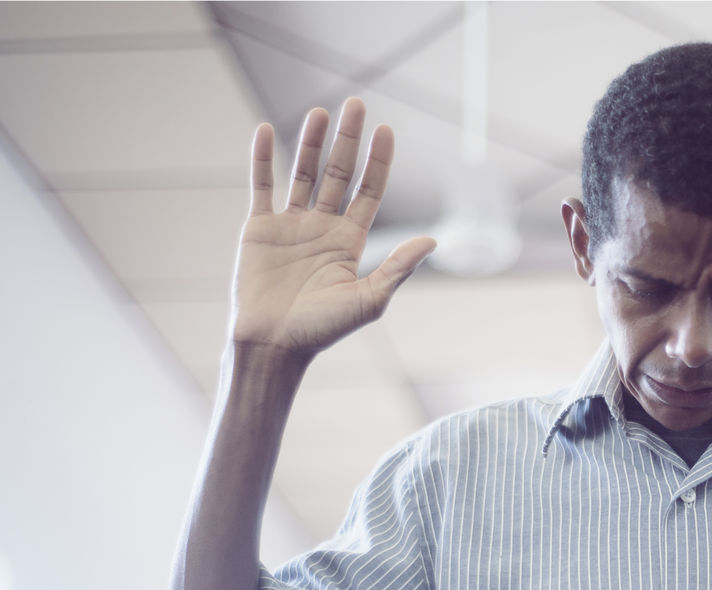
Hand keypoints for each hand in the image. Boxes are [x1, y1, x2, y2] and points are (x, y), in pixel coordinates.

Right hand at [232, 98, 434, 357]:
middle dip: (348, 140)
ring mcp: (291, 224)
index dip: (378, 161)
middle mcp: (323, 227)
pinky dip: (262, 158)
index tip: (386, 130)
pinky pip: (262, 186)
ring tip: (321, 110)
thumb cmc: (322, 330)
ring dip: (311, 141)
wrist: (273, 346)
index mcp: (351, 241)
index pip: (369, 190)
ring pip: (303, 172)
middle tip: (355, 103)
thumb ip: (398, 268)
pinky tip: (265, 129)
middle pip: (338, 173)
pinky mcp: (259, 228)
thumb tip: (434, 239)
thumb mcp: (369, 300)